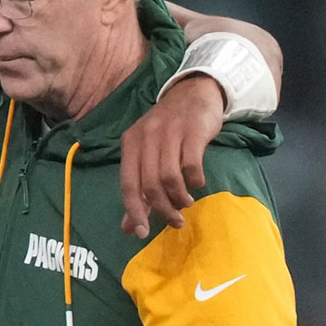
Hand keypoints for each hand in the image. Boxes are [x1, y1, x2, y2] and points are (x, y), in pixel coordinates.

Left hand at [120, 75, 223, 237]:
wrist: (194, 92)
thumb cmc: (168, 128)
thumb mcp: (147, 152)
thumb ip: (139, 188)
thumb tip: (129, 227)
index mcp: (130, 144)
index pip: (128, 184)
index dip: (133, 210)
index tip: (141, 233)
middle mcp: (146, 138)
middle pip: (149, 184)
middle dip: (162, 209)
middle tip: (175, 222)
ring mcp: (169, 133)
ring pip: (169, 177)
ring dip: (179, 198)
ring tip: (186, 203)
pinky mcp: (193, 132)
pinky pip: (191, 164)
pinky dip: (194, 180)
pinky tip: (197, 183)